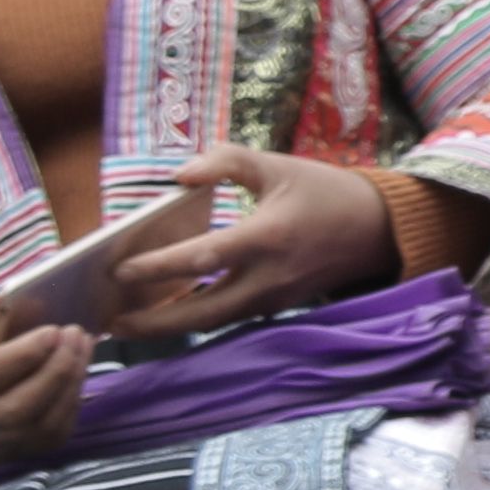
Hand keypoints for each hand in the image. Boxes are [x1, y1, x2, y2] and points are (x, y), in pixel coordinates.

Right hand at [0, 295, 88, 461]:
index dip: (25, 354)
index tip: (54, 330)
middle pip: (17, 408)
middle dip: (57, 370)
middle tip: (76, 335)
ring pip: (39, 426)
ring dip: (70, 385)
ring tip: (83, 348)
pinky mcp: (11, 453)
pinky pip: (51, 437)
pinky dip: (72, 405)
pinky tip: (78, 374)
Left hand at [114, 147, 400, 341]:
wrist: (379, 228)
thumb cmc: (325, 191)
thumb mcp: (278, 166)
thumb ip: (227, 162)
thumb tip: (179, 176)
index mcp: (267, 237)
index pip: (202, 259)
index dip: (158, 266)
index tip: (119, 270)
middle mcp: (268, 277)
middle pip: (201, 313)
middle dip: (153, 323)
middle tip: (111, 323)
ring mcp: (273, 298)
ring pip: (212, 322)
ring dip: (170, 326)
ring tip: (129, 324)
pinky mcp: (276, 306)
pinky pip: (228, 317)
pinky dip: (196, 318)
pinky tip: (170, 312)